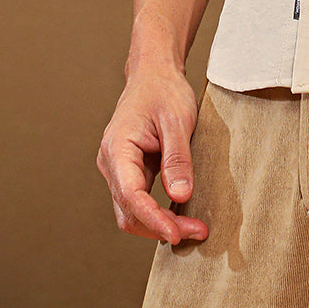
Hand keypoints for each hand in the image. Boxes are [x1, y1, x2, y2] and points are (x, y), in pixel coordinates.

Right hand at [97, 69, 206, 244]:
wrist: (154, 74)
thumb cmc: (163, 91)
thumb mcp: (177, 120)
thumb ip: (177, 158)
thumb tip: (180, 196)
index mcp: (117, 149)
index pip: (131, 196)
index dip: (153, 219)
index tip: (177, 233)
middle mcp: (111, 163)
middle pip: (129, 212)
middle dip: (160, 227)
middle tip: (196, 232)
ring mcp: (118, 170)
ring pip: (133, 211)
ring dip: (160, 223)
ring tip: (193, 228)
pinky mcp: (131, 172)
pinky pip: (140, 200)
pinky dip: (159, 212)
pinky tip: (181, 215)